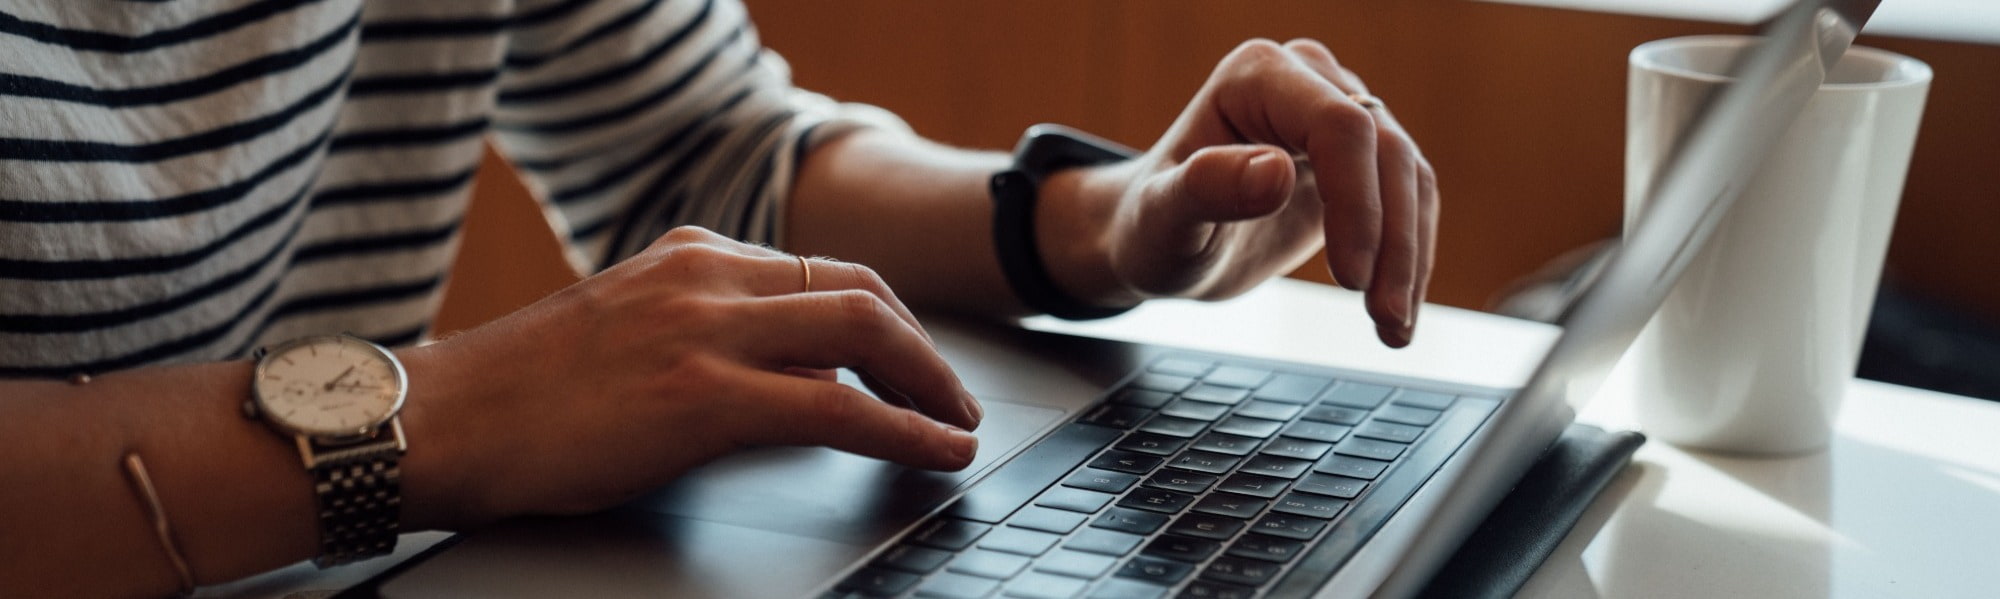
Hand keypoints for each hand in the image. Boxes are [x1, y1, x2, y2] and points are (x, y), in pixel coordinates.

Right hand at [397, 227, 981, 526]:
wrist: (440, 418)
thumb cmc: (519, 394)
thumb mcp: (626, 330)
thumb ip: (707, 333)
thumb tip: (794, 375)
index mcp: (689, 256)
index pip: (823, 270)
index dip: (886, 319)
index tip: (913, 359)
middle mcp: (706, 277)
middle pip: (860, 293)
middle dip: (923, 347)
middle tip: (953, 396)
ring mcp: (706, 331)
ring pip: (864, 337)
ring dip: (929, 385)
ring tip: (956, 425)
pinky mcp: (702, 396)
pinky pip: (838, 410)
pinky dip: (904, 431)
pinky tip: (934, 453)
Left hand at [1042, 38, 1438, 346]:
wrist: (1162, 243)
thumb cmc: (1151, 225)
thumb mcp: (1162, 218)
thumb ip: (1207, 188)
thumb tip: (1276, 173)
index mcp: (1256, 77)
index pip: (1338, 125)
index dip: (1356, 202)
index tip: (1349, 278)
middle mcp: (1307, 81)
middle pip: (1386, 151)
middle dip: (1393, 241)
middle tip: (1384, 318)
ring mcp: (1340, 116)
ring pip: (1409, 178)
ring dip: (1410, 258)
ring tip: (1393, 327)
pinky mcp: (1360, 161)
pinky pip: (1408, 201)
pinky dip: (1409, 258)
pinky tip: (1397, 310)